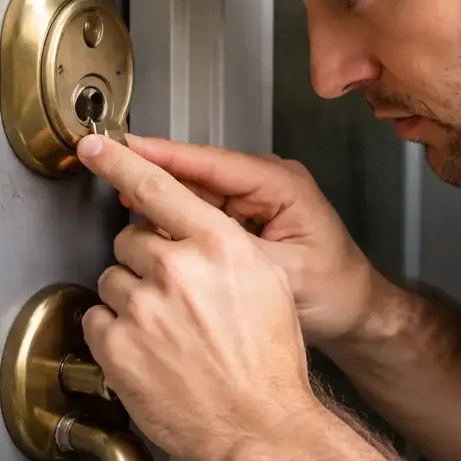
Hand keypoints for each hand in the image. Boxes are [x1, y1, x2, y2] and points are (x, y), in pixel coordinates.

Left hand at [75, 133, 318, 460]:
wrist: (262, 426)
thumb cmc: (271, 363)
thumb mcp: (268, 283)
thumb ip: (224, 247)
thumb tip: (191, 230)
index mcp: (220, 246)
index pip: (159, 188)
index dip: (121, 161)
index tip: (94, 146)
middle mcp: (180, 270)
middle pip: (131, 239)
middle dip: (146, 262)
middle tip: (175, 297)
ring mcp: (144, 309)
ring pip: (113, 280)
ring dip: (131, 299)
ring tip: (168, 332)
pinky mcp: (118, 348)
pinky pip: (97, 321)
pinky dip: (116, 334)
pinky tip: (149, 352)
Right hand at [110, 134, 377, 344]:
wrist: (356, 313)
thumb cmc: (335, 292)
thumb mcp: (283, 275)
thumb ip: (230, 254)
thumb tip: (176, 243)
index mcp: (281, 184)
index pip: (210, 161)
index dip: (161, 155)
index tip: (120, 146)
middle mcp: (265, 184)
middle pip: (194, 174)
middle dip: (151, 177)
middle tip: (104, 172)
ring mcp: (253, 201)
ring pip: (192, 194)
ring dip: (159, 203)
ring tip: (121, 208)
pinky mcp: (244, 222)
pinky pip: (199, 216)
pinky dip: (174, 224)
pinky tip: (149, 233)